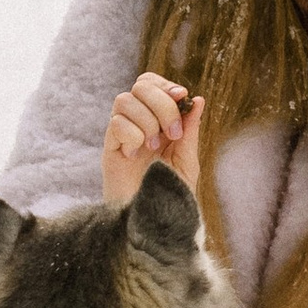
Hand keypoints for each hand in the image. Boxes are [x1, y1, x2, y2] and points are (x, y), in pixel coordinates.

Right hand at [103, 74, 203, 204]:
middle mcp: (138, 123)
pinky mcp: (110, 149)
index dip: (165, 84)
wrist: (154, 224)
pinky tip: (135, 155)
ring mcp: (122, 135)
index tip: (181, 96)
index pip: (152, 83)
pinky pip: (115, 124)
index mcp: (157, 121)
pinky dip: (131, 135)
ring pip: (124, 100)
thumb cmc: (169, 194)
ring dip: (146, 121)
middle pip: (141, 85)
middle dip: (162, 103)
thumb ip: (190, 131)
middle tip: (172, 133)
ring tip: (153, 147)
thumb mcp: (187, 160)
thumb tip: (198, 100)